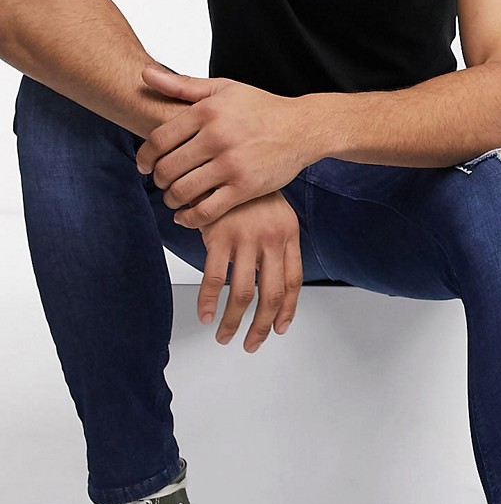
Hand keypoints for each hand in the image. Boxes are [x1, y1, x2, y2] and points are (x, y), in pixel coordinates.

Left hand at [136, 66, 320, 227]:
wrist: (303, 128)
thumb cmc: (262, 108)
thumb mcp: (223, 89)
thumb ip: (183, 85)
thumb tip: (144, 76)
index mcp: (208, 111)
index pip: (159, 139)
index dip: (145, 157)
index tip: (144, 165)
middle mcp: (217, 137)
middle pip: (167, 168)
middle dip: (158, 180)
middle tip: (161, 182)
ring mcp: (231, 164)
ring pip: (183, 191)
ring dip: (171, 199)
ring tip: (174, 198)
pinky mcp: (245, 187)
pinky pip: (207, 211)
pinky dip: (190, 218)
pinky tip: (186, 216)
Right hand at [198, 191, 302, 352]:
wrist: (227, 159)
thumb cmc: (250, 192)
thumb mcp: (277, 215)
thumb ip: (279, 248)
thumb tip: (277, 288)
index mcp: (289, 234)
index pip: (293, 282)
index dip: (287, 311)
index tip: (278, 329)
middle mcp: (272, 239)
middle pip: (270, 294)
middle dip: (261, 326)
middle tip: (251, 344)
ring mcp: (245, 238)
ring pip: (242, 293)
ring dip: (233, 321)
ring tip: (224, 336)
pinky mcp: (219, 236)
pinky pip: (213, 278)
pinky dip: (208, 301)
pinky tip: (204, 315)